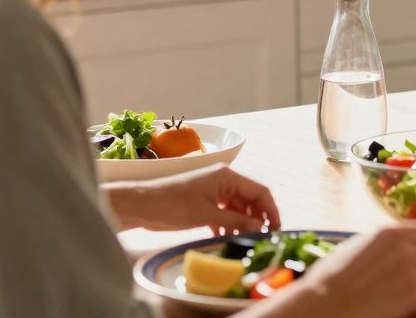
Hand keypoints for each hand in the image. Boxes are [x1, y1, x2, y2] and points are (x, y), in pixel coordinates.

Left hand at [108, 163, 279, 234]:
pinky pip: (225, 210)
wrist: (140, 205)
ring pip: (238, 206)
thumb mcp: (207, 215)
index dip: (271, 210)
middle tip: (259, 238)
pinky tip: (224, 235)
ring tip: (241, 239)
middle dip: (256, 218)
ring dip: (241, 222)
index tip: (276, 229)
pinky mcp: (204, 199)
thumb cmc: (172, 205)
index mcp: (227, 176)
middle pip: (250, 198)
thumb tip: (259, 227)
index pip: (259, 191)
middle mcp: (223, 180)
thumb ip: (236, 220)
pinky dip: (228, 222)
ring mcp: (213, 189)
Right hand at [252, 222, 415, 317]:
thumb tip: (390, 245)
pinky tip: (391, 300)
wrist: (329, 303)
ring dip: (408, 280)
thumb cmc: (333, 275)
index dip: (411, 240)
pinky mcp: (415, 296)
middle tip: (388, 273)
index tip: (403, 248)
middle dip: (408, 262)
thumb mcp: (358, 244)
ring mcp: (413, 273)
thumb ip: (381, 242)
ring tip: (384, 288)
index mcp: (391, 233)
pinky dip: (412, 298)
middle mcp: (407, 250)